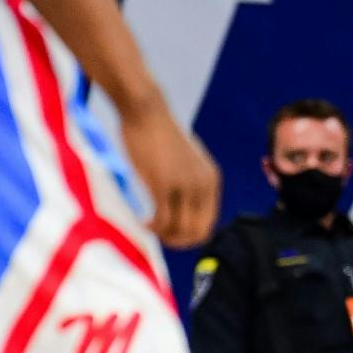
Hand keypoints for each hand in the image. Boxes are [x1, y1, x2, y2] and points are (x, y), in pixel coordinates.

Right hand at [120, 102, 219, 248]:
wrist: (146, 111)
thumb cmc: (158, 134)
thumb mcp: (185, 160)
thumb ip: (190, 181)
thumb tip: (185, 206)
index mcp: (211, 180)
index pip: (208, 225)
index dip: (187, 236)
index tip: (168, 232)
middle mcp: (203, 184)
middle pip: (197, 233)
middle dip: (177, 241)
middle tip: (157, 234)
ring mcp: (185, 185)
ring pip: (180, 231)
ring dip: (163, 236)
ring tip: (148, 226)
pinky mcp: (164, 184)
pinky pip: (163, 221)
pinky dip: (152, 228)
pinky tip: (141, 221)